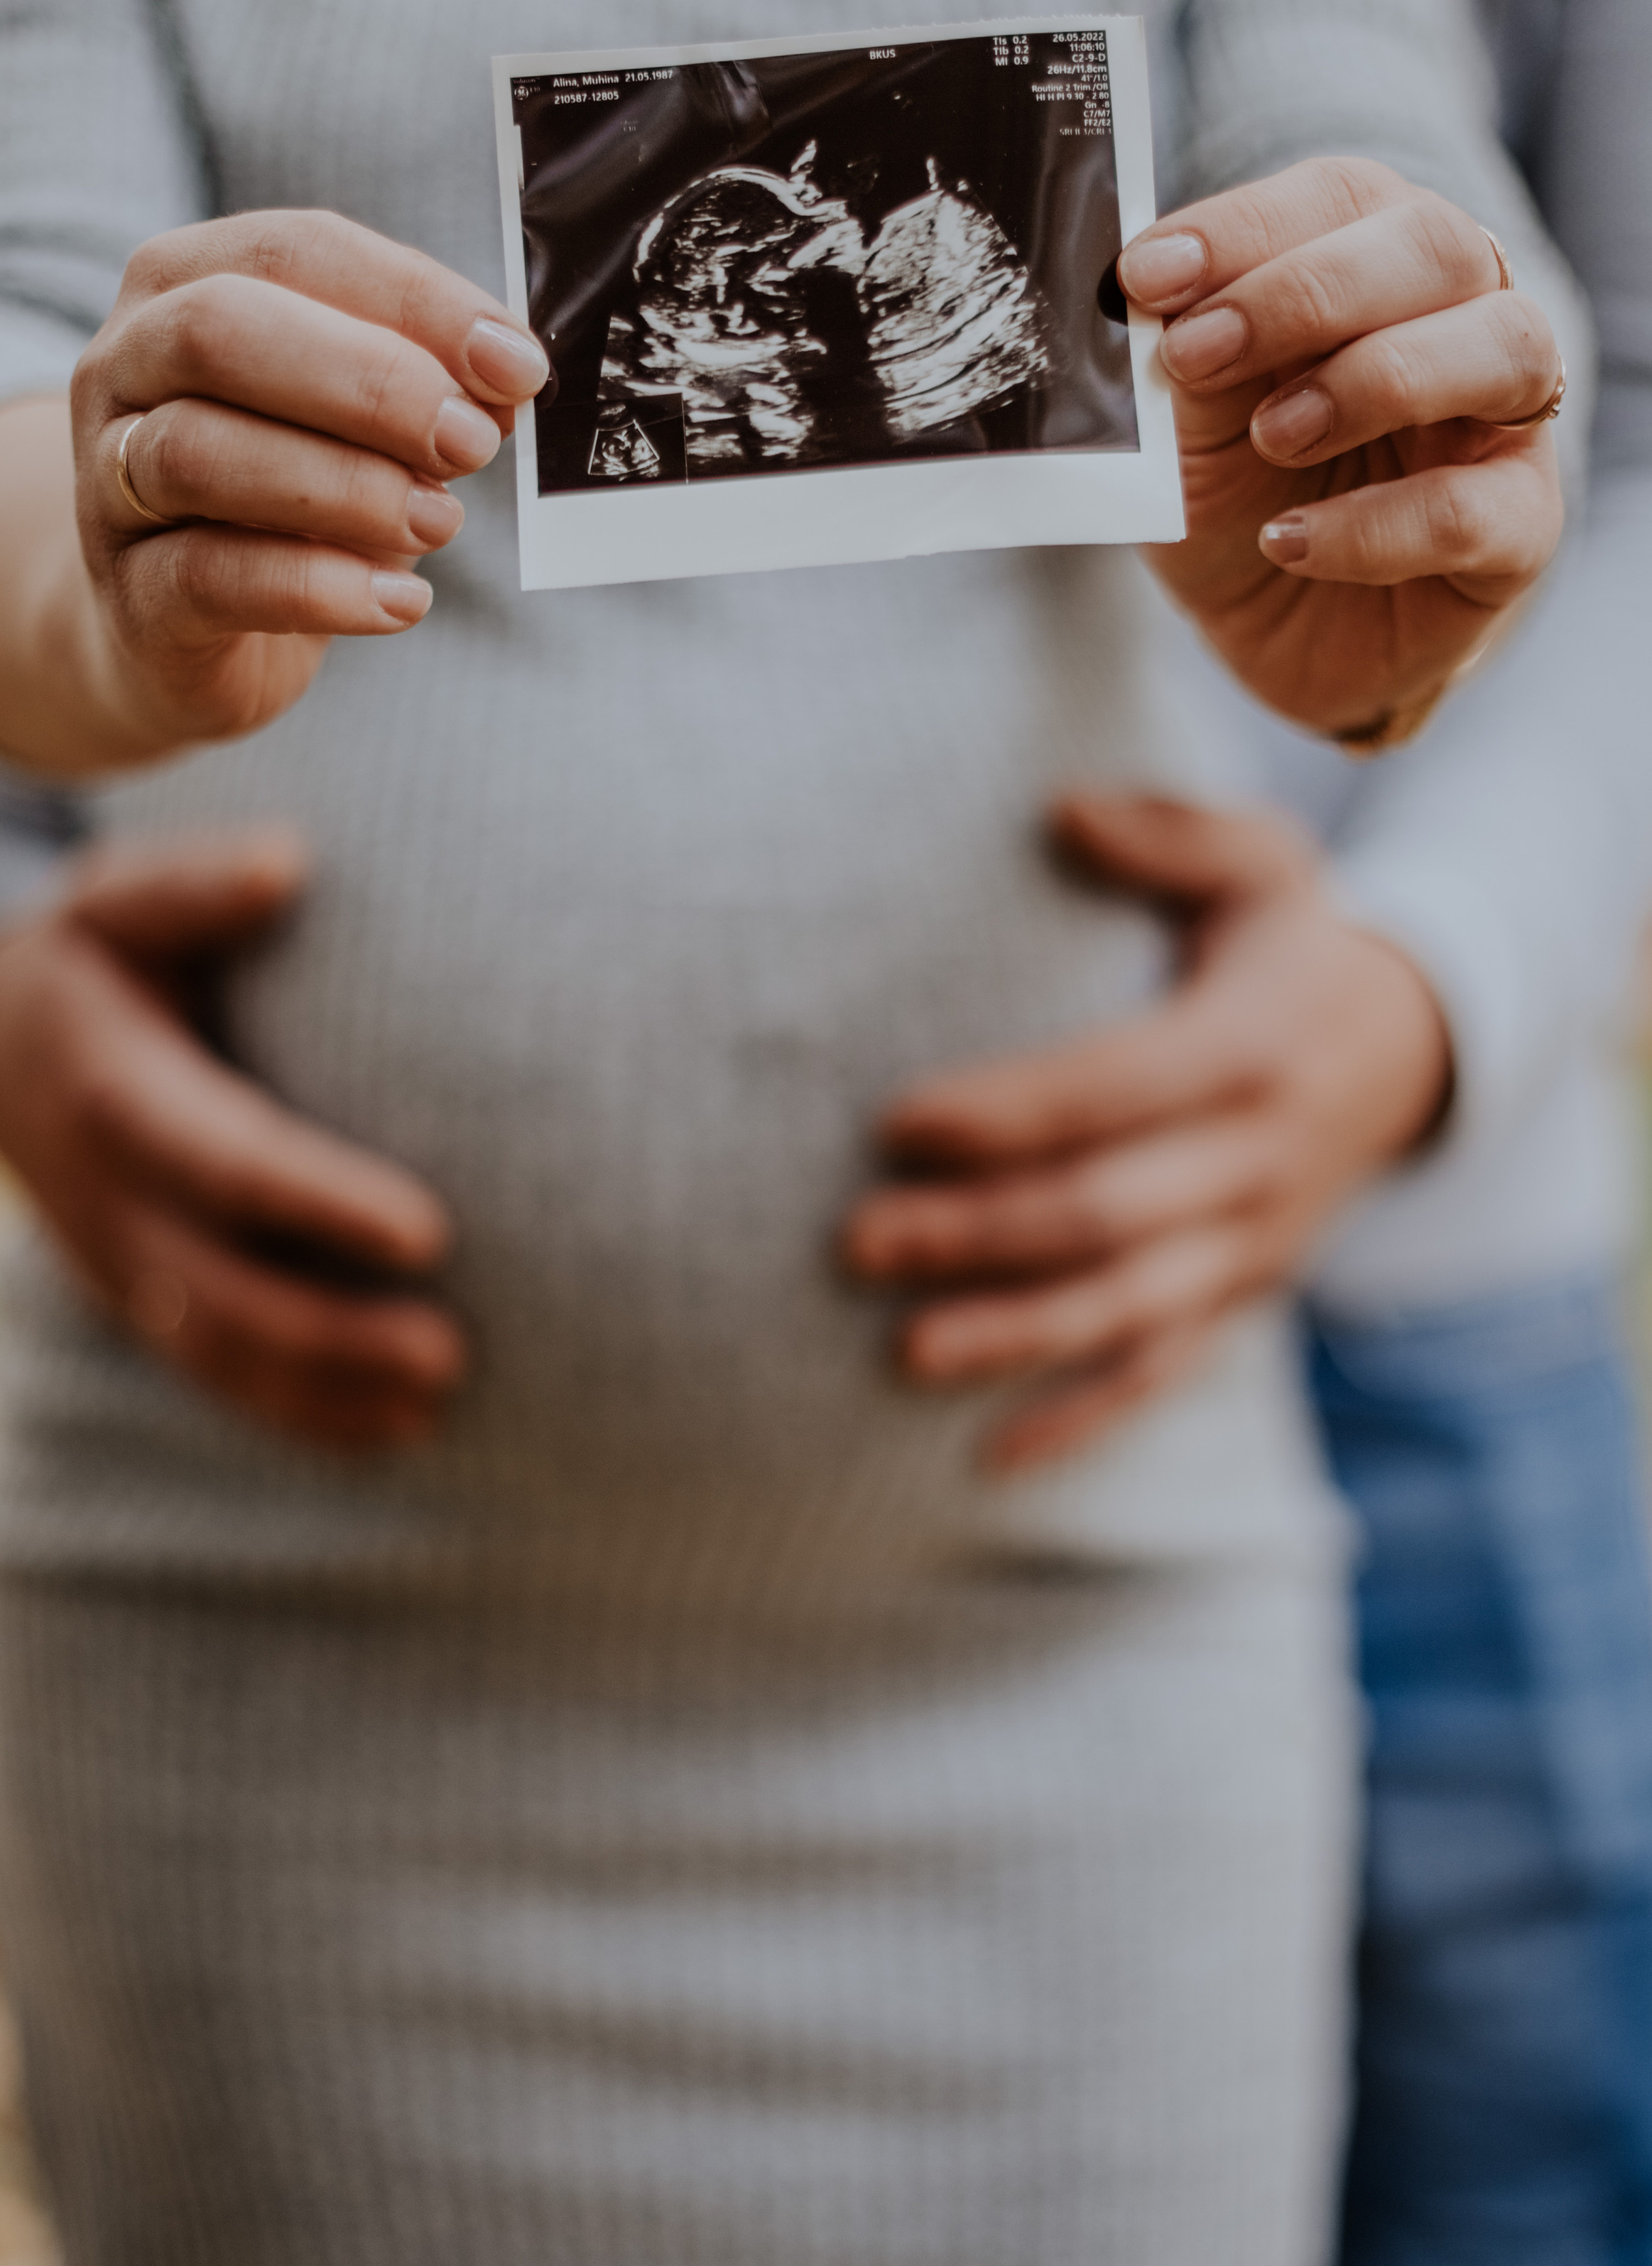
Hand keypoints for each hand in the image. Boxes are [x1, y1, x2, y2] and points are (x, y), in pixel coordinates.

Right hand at [0, 830, 465, 1447]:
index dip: (324, 1203)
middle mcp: (108, 1198)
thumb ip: (196, 887)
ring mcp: (117, 1265)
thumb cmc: (95, 955)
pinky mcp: (135, 1302)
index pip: (229, 1162)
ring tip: (440, 1400)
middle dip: (336, 1336)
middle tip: (454, 1351)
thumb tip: (288, 863)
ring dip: (328, 1391)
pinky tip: (397, 1431)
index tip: (432, 1231)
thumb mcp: (119, 901)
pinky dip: (300, 1415)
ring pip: (219, 1355)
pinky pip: (214, 1376)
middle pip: (223, 1293)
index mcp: (115, 1093)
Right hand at [69, 208, 549, 751]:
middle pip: (221, 331)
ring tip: (441, 521)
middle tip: (472, 442)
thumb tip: (507, 376)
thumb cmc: (289, 499)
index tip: (515, 365)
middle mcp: (122, 367)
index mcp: (183, 284)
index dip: (413, 299)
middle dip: (368, 383)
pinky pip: (209, 577)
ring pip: (200, 454)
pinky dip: (321, 588)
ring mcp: (106, 483)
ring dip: (346, 488)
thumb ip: (419, 379)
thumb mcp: (356, 420)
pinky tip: (401, 601)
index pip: (294, 250)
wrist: (187, 635)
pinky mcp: (130, 596)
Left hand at [842, 791, 1450, 1467]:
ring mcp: (1251, 1244)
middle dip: (977, 1232)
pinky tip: (990, 1456)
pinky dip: (1082, 1418)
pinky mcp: (1242, 1297)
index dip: (1007, 1110)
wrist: (1411, 1053)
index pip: (1113, 1089)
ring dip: (1014, 1335)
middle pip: (1104, 1211)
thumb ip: (1170, 833)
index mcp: (1248, 1047)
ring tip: (901, 1351)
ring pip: (1126, 1308)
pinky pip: (1161, 1373)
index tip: (898, 1120)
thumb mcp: (1264, 863)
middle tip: (854, 1239)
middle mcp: (1256, 1159)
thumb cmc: (1294, 945)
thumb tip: (1063, 809)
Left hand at [1119, 158, 1564, 744]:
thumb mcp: (1185, 428)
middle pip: (1435, 246)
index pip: (1340, 197)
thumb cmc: (1243, 503)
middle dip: (1306, 292)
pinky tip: (1290, 543)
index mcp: (1377, 260)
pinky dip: (1373, 526)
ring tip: (1273, 438)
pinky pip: (1472, 508)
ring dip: (1371, 382)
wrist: (1280, 638)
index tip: (1148, 275)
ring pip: (1500, 347)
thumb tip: (1147, 301)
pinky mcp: (1521, 526)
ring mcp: (1508, 419)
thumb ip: (1186, 361)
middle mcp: (1463, 316)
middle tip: (1198, 354)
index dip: (1244, 228)